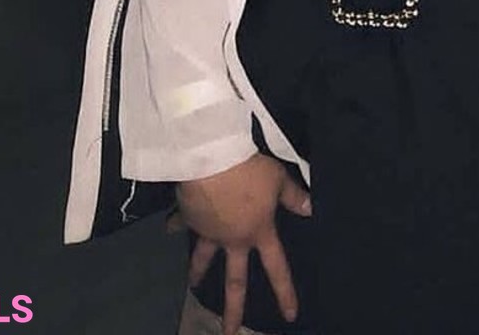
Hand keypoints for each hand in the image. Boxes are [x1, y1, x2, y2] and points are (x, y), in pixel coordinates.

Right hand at [175, 153, 311, 334]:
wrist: (211, 161)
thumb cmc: (248, 172)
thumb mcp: (277, 179)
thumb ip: (293, 196)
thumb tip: (310, 208)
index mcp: (258, 232)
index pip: (277, 267)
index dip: (285, 292)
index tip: (290, 315)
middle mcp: (233, 239)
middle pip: (235, 281)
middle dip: (233, 309)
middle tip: (229, 332)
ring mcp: (209, 231)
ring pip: (203, 257)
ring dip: (198, 271)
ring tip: (193, 283)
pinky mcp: (189, 216)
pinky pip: (182, 222)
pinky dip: (175, 225)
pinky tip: (169, 228)